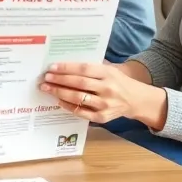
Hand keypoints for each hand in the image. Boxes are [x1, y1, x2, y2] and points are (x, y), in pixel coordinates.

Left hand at [39, 62, 166, 127]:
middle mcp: (107, 89)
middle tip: (45, 78)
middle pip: (79, 83)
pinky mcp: (103, 117)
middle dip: (60, 80)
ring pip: (79, 98)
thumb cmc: (117, 81)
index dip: (66, 68)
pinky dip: (69, 106)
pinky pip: (82, 112)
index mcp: (108, 73)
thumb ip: (91, 67)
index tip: (52, 67)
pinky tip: (59, 101)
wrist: (135, 100)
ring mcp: (105, 104)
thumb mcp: (109, 69)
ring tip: (47, 89)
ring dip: (60, 93)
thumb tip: (64, 64)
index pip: (84, 69)